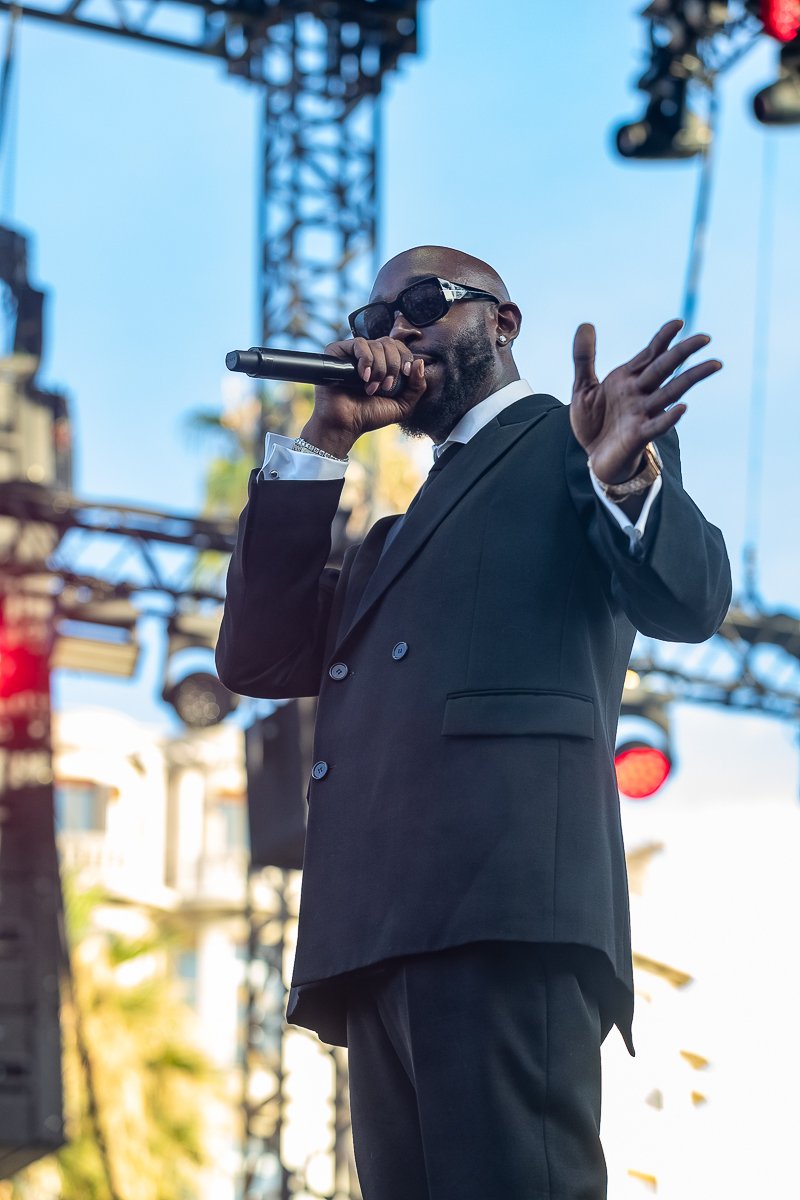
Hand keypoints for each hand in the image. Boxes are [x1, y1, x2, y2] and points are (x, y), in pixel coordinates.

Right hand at [300, 336, 426, 458]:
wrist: (346, 424)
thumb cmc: (370, 416)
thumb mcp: (403, 405)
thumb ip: (417, 386)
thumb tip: (420, 362)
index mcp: (383, 363)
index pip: (399, 347)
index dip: (405, 357)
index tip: (404, 374)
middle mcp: (369, 356)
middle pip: (390, 343)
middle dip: (393, 365)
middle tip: (386, 387)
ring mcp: (353, 353)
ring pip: (376, 344)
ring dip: (379, 368)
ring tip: (372, 388)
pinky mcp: (338, 351)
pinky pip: (359, 343)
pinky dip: (366, 360)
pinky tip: (364, 377)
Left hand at [570, 319, 721, 483]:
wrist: (594, 457)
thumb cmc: (593, 422)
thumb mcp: (583, 387)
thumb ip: (584, 358)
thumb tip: (586, 324)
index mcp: (629, 378)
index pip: (651, 353)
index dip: (664, 338)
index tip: (678, 322)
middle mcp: (640, 392)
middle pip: (665, 367)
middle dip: (684, 352)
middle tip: (706, 338)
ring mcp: (642, 413)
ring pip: (671, 392)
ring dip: (691, 378)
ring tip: (713, 364)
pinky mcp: (639, 435)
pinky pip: (657, 426)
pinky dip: (669, 418)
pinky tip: (682, 408)